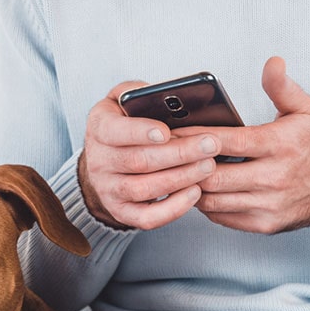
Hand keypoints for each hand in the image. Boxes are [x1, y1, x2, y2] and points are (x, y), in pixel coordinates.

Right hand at [79, 82, 221, 229]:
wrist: (106, 162)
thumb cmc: (125, 124)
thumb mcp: (122, 101)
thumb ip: (138, 93)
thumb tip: (166, 95)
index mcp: (99, 128)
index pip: (114, 131)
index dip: (140, 132)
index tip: (166, 132)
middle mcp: (99, 162)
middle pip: (138, 161)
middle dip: (178, 154)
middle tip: (210, 145)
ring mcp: (108, 190)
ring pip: (144, 189)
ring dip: (180, 178)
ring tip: (208, 166)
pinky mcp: (122, 212)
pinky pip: (146, 218)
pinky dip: (172, 209)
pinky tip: (194, 193)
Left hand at [180, 56, 309, 237]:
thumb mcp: (305, 111)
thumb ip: (282, 87)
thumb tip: (272, 63)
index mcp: (279, 145)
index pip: (227, 141)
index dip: (195, 138)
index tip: (173, 133)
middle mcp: (274, 177)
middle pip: (213, 176)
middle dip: (187, 167)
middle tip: (167, 158)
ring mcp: (268, 204)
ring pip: (212, 200)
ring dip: (191, 187)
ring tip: (178, 174)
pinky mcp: (263, 224)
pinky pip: (221, 217)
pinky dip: (204, 205)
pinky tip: (197, 190)